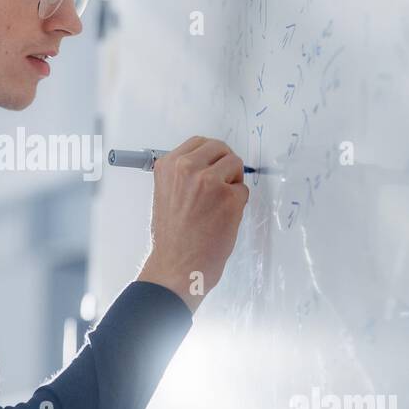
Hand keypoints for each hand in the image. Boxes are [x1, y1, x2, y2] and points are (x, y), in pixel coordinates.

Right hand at [136, 136, 248, 313]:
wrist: (176, 266)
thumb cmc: (171, 237)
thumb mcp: (165, 193)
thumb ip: (183, 175)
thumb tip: (208, 163)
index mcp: (168, 166)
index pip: (199, 143)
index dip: (210, 156)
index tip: (212, 168)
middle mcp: (187, 168)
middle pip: (220, 148)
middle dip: (224, 165)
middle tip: (220, 187)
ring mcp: (210, 181)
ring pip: (235, 164)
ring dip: (232, 182)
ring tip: (218, 205)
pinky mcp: (230, 198)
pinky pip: (243, 190)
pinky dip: (238, 203)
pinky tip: (223, 219)